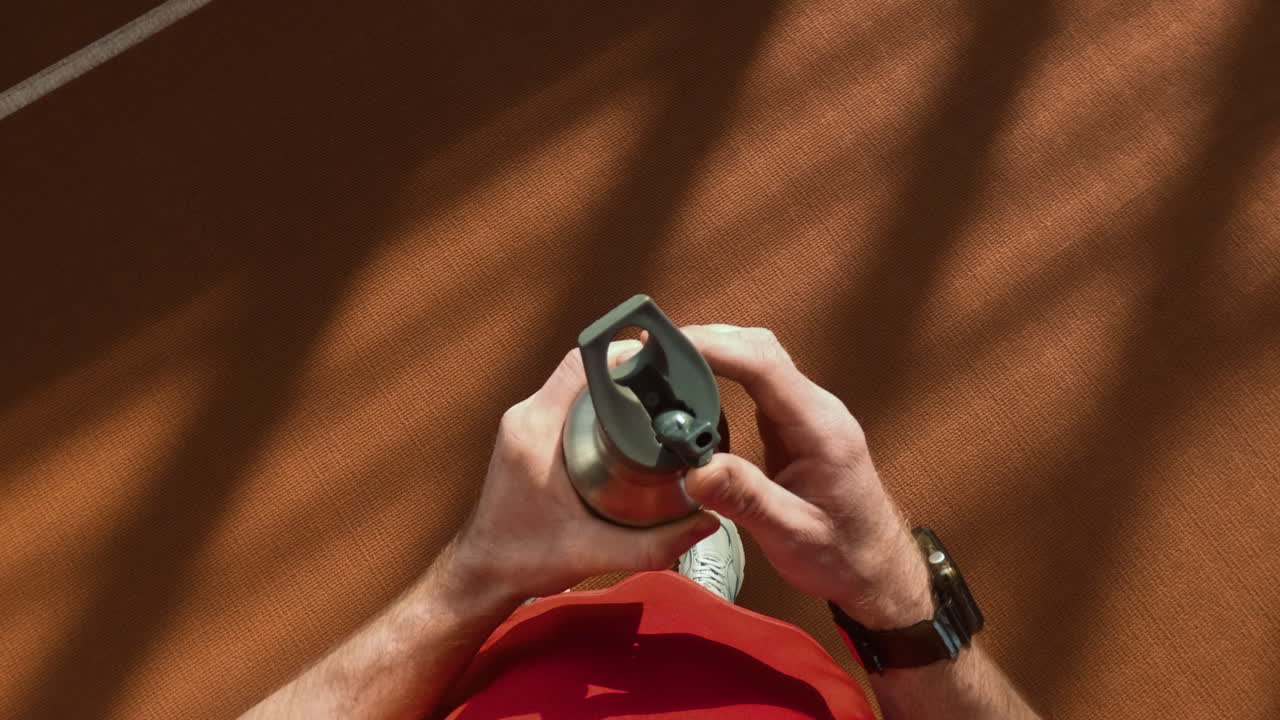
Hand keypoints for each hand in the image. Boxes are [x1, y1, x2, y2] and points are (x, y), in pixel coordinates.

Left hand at [451, 340, 721, 601]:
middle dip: (628, 370)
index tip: (660, 359)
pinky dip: (598, 402)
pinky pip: (568, 400)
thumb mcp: (593, 554)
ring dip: (613, 385)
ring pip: (576, 383)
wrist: (484, 572)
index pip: (579, 364)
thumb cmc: (522, 559)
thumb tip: (705, 521)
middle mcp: (526, 416)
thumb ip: (652, 544)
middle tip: (669, 386)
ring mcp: (525, 422)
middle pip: (583, 368)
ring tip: (656, 400)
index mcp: (535, 431)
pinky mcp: (529, 432)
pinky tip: (628, 422)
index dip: (622, 353)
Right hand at [679, 325, 932, 627]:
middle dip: (707, 341)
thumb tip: (693, 471)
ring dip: (714, 353)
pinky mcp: (795, 426)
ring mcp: (807, 414)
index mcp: (820, 428)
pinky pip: (758, 385)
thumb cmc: (843, 556)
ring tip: (661, 365)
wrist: (877, 571)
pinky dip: (722, 375)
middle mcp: (816, 409)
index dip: (714, 347)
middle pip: (760, 349)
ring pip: (758, 361)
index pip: (764, 365)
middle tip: (651, 353)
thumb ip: (745, 498)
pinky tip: (691, 390)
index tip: (665, 346)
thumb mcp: (791, 534)